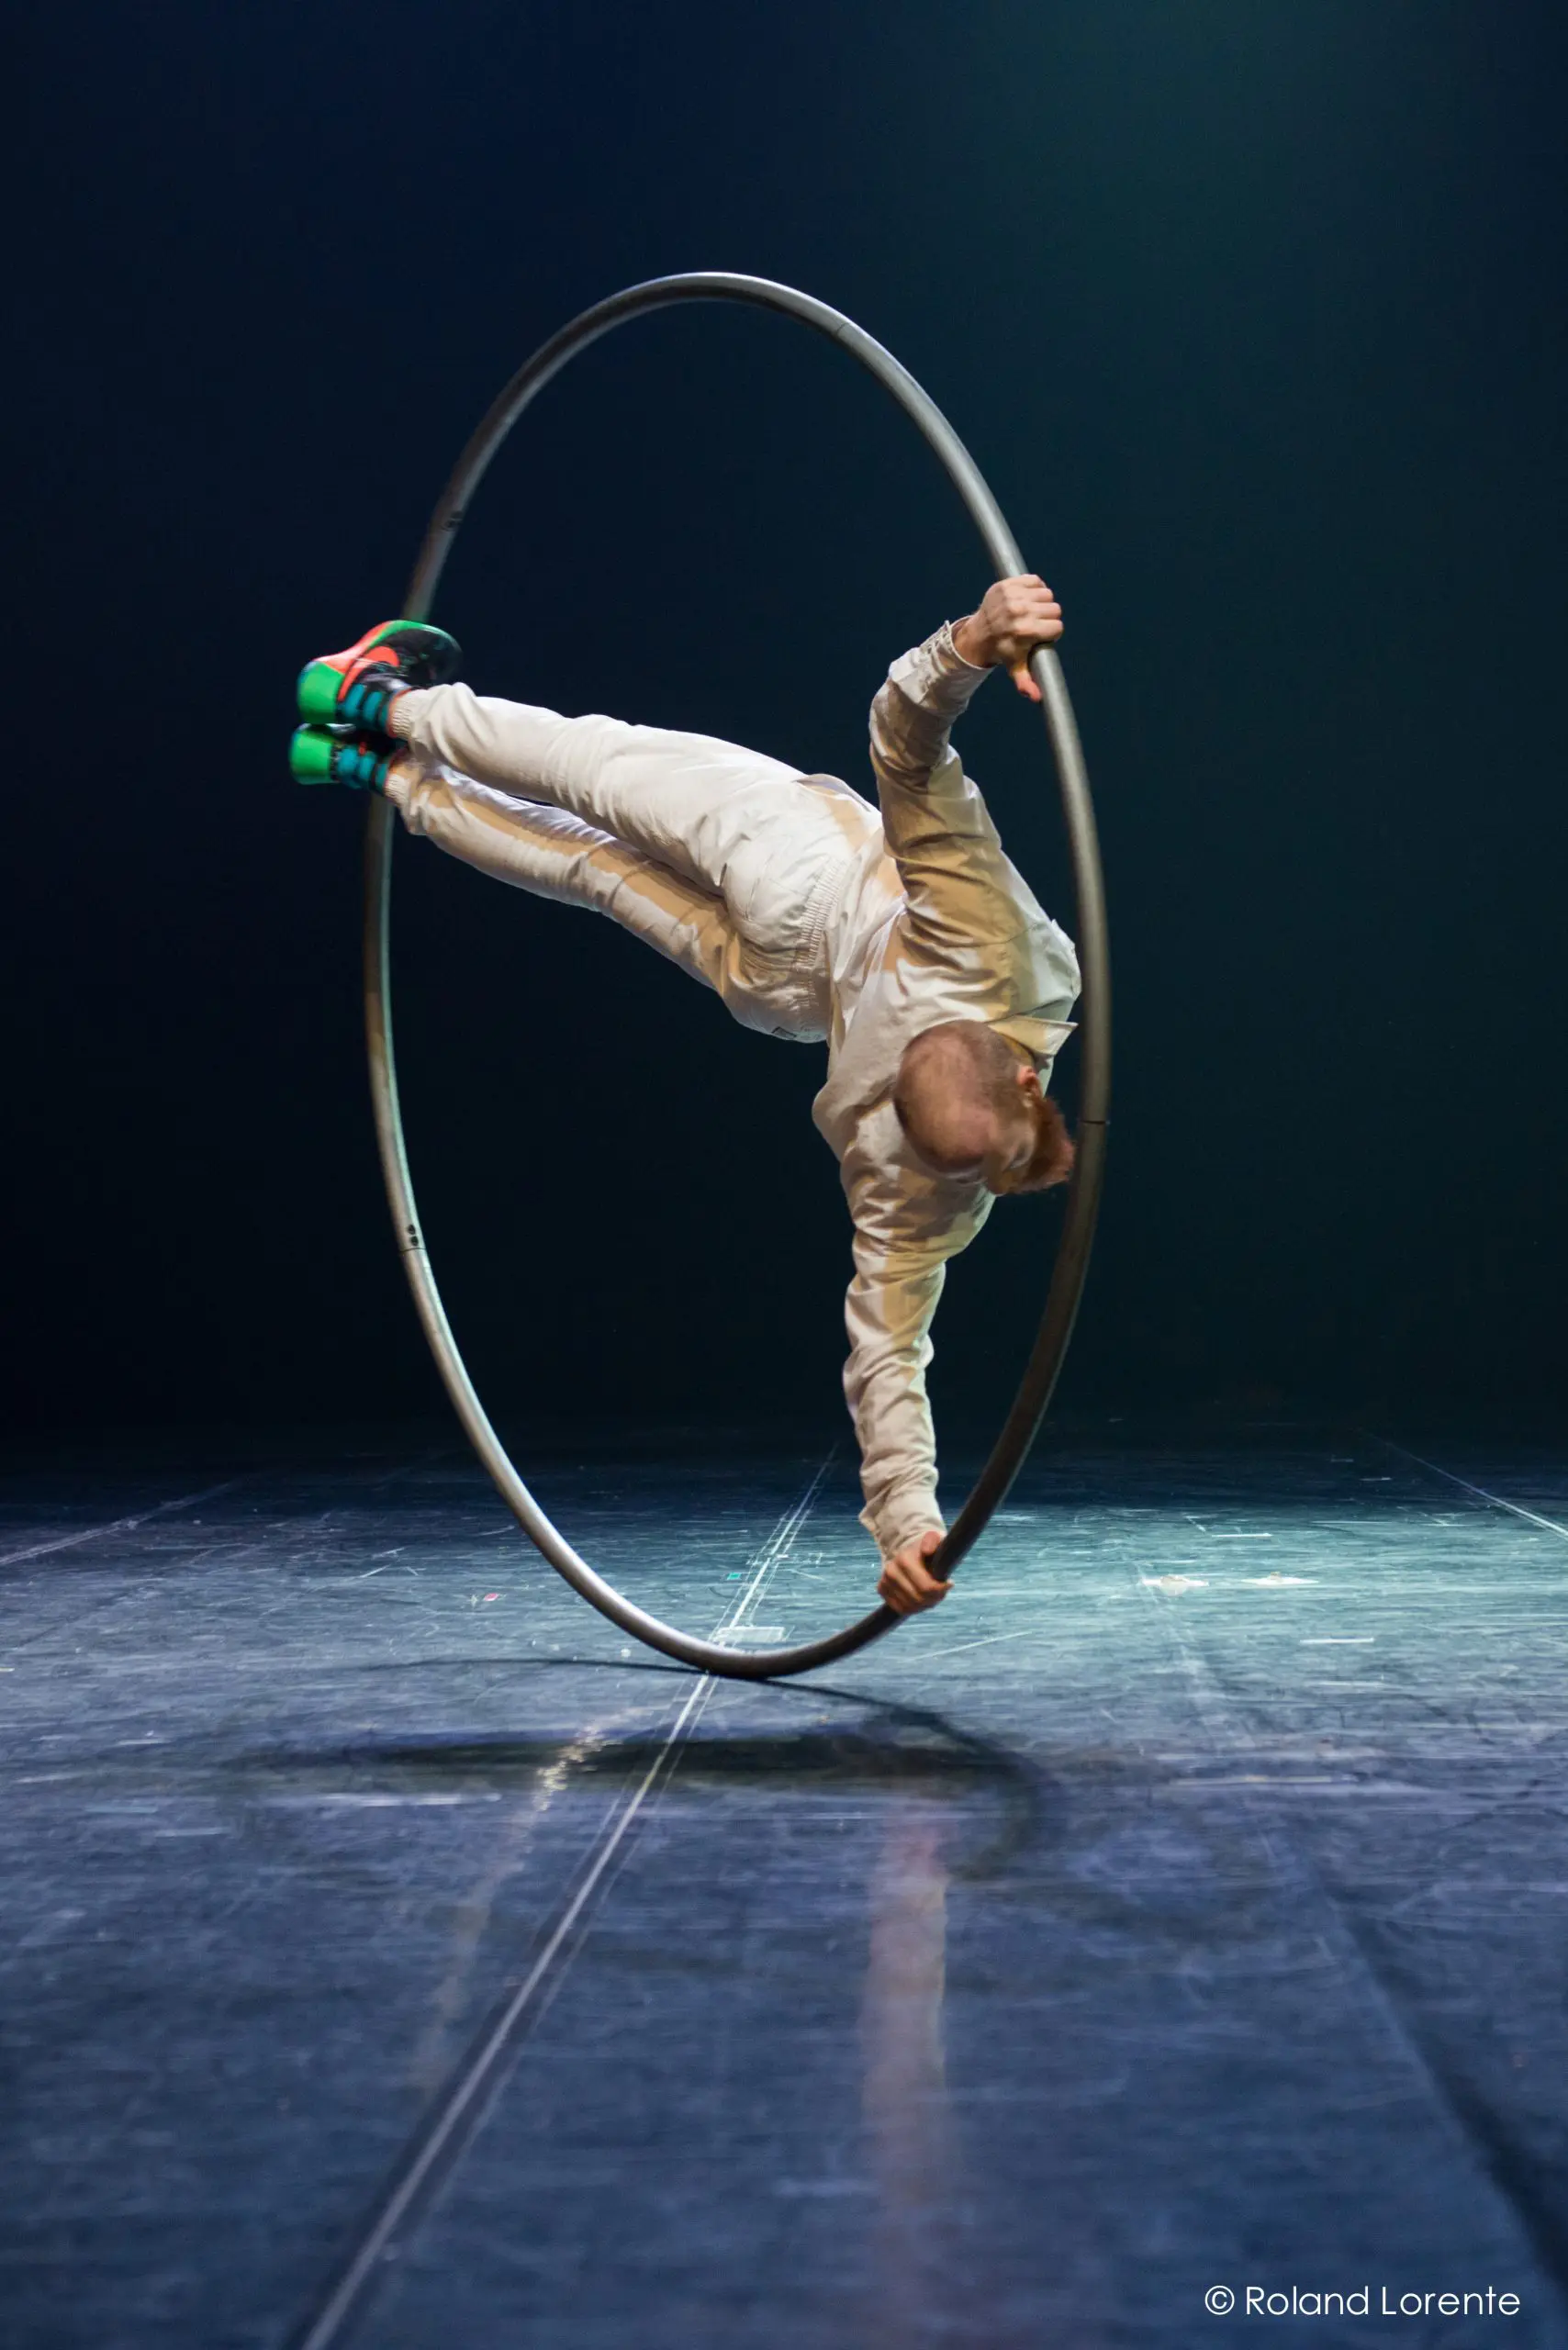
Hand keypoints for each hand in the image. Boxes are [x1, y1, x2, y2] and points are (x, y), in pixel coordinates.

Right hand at [877, 1528, 952, 1615]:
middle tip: (942, 1590)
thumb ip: (933, 1541)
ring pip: (910, 1607)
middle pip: (919, 1599)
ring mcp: (884, 1581)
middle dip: (935, 1598)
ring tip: (933, 1594)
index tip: (949, 1583)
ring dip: (925, 1604)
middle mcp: (891, 1571)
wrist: (908, 1549)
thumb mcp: (934, 1539)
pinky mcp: (882, 1589)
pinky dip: (914, 1608)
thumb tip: (927, 1550)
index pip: (926, 1587)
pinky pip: (901, 1609)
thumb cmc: (927, 1547)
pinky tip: (922, 1599)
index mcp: (904, 1560)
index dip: (941, 1590)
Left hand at [951, 574, 1062, 702]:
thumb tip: (1037, 698)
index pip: (1057, 627)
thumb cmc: (1003, 650)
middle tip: (1034, 624)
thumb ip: (1027, 683)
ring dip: (1042, 602)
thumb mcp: (1016, 669)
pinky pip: (1036, 580)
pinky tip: (1027, 599)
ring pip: (1047, 594)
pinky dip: (1034, 588)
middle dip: (1048, 618)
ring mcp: (1013, 596)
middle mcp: (1019, 612)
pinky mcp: (1008, 584)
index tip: (1040, 636)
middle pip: (1055, 609)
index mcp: (1025, 631)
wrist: (979, 633)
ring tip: (1030, 612)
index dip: (1051, 633)